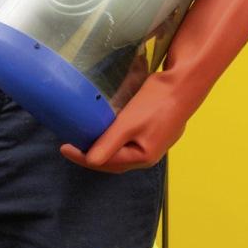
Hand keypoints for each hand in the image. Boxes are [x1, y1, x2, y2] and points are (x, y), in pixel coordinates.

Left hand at [60, 78, 183, 173]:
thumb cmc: (156, 104)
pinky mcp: (155, 130)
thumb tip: (90, 162)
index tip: (63, 147)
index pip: (106, 164)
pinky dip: (114, 139)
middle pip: (114, 161)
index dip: (83, 157)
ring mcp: (153, 143)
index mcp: (142, 157)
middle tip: (71, 144)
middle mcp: (149, 154)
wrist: (184, 83)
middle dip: (92, 155)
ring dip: (103, 147)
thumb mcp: (128, 124)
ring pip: (121, 151)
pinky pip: (129, 141)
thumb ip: (108, 144)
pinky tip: (106, 130)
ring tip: (85, 139)